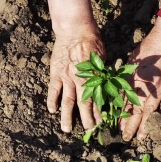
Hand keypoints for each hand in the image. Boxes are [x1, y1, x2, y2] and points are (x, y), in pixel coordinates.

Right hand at [46, 0, 104, 132]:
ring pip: (67, 100)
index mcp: (94, 77)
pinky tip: (52, 110)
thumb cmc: (93, 42)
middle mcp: (80, 79)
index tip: (102, 124)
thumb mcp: (103, 59)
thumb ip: (104, 74)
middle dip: (86, 119)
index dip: (100, 113)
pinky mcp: (56, 72)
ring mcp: (66, 76)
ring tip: (66, 130)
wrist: (75, 29)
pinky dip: (52, 100)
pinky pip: (53, 89)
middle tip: (88, 132)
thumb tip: (109, 89)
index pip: (98, 99)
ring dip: (67, 116)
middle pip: (83, 104)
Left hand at [120, 17, 160, 140]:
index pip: (125, 104)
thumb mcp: (130, 63)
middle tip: (126, 138)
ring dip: (145, 127)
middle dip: (130, 127)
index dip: (122, 118)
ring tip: (141, 137)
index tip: (117, 127)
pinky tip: (160, 125)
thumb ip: (125, 79)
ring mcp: (160, 91)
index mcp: (133, 82)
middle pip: (137, 112)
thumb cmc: (147, 50)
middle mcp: (145, 89)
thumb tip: (119, 93)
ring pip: (151, 113)